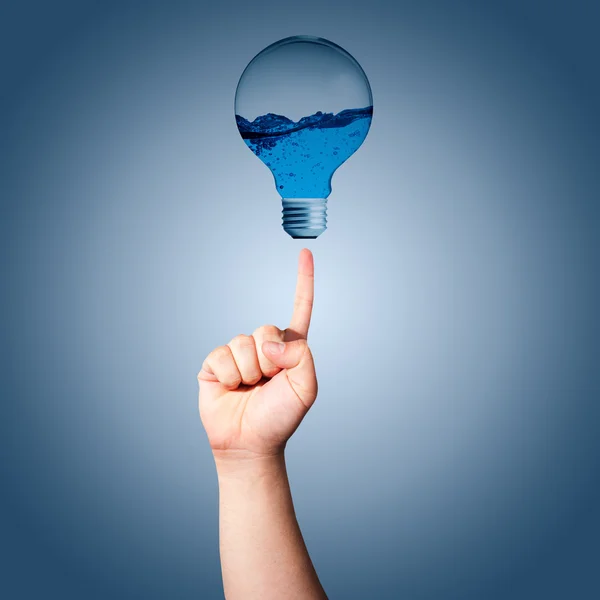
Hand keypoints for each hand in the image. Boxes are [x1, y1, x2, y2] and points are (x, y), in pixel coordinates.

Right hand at [198, 249, 316, 459]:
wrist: (250, 443)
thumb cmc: (281, 418)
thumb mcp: (306, 388)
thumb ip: (301, 356)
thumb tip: (269, 343)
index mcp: (290, 348)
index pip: (299, 307)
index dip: (303, 281)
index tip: (306, 252)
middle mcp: (264, 346)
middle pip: (265, 329)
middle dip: (268, 361)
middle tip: (267, 383)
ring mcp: (238, 353)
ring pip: (241, 344)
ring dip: (248, 372)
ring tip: (249, 389)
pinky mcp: (215, 364)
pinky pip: (220, 356)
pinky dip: (228, 376)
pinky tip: (230, 388)